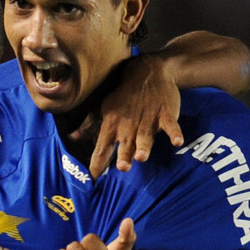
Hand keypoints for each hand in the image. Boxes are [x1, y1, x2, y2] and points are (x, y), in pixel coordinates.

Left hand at [86, 55, 183, 177]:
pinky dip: (175, 132)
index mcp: (111, 125)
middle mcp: (129, 125)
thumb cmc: (123, 92)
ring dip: (144, 146)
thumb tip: (73, 137)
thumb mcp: (103, 106)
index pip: (102, 148)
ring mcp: (148, 119)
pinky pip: (171, 125)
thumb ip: (90, 125)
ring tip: (142, 157)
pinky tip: (177, 141)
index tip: (93, 179)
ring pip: (145, 136)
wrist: (149, 70)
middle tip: (122, 167)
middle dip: (124, 155)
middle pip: (125, 144)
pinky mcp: (166, 113)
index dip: (97, 164)